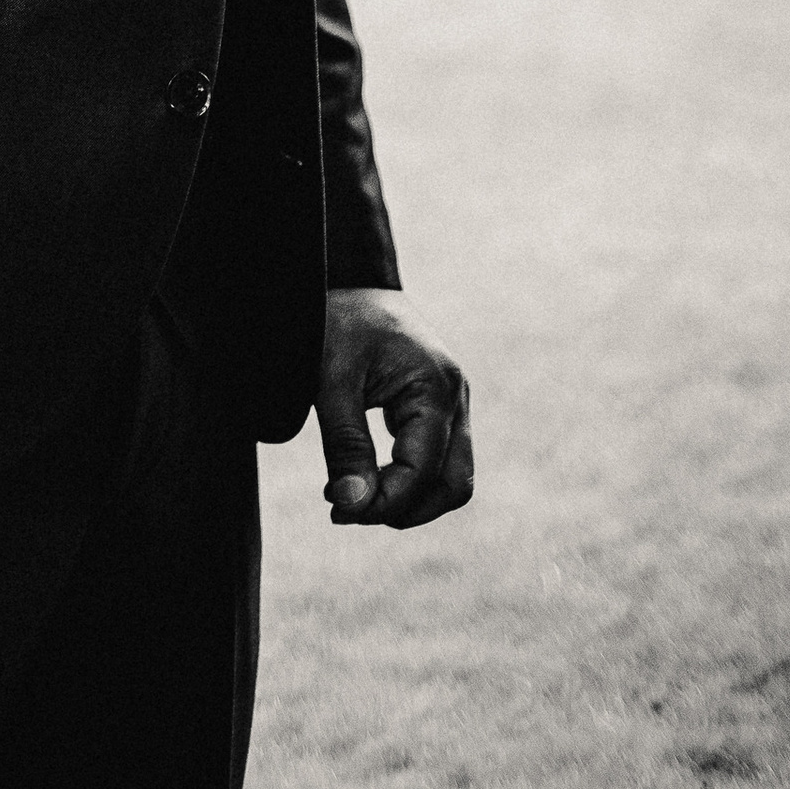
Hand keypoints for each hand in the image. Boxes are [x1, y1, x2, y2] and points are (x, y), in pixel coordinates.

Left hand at [317, 288, 473, 529]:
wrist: (351, 276)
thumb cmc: (339, 322)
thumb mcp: (332, 381)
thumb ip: (345, 445)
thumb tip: (352, 507)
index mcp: (436, 387)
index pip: (423, 471)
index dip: (384, 503)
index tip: (338, 511)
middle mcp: (456, 397)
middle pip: (453, 486)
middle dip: (405, 510)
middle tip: (349, 512)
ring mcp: (454, 402)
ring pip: (450, 477)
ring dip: (408, 499)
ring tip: (353, 500)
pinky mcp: (440, 406)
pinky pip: (438, 459)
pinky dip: (408, 478)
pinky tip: (365, 478)